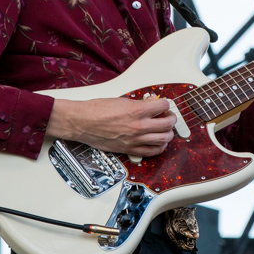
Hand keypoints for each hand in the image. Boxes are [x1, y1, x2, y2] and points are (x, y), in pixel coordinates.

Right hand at [46, 96, 174, 156]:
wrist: (82, 122)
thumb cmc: (96, 110)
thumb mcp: (121, 100)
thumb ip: (138, 103)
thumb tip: (150, 103)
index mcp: (137, 110)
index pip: (163, 106)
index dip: (165, 103)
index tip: (163, 104)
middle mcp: (139, 126)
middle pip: (168, 124)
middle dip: (171, 119)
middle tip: (168, 116)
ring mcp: (135, 140)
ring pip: (164, 139)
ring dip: (168, 133)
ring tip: (164, 129)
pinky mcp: (130, 149)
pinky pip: (152, 152)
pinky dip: (159, 147)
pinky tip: (158, 142)